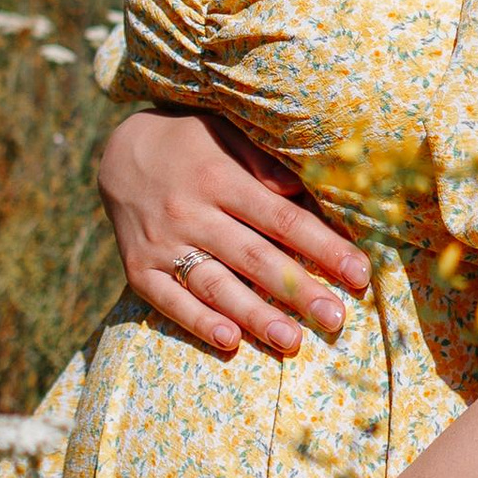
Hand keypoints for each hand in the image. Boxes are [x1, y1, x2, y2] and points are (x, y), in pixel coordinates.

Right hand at [97, 104, 370, 361]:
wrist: (119, 153)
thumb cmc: (192, 145)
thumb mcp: (226, 135)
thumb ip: (264, 162)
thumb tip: (303, 189)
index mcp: (220, 178)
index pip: (280, 219)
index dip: (322, 247)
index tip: (359, 274)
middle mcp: (190, 212)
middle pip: (253, 257)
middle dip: (298, 290)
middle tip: (336, 320)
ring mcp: (162, 244)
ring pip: (215, 285)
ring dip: (255, 316)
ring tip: (291, 342)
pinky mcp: (138, 269)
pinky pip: (170, 301)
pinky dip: (198, 322)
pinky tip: (230, 341)